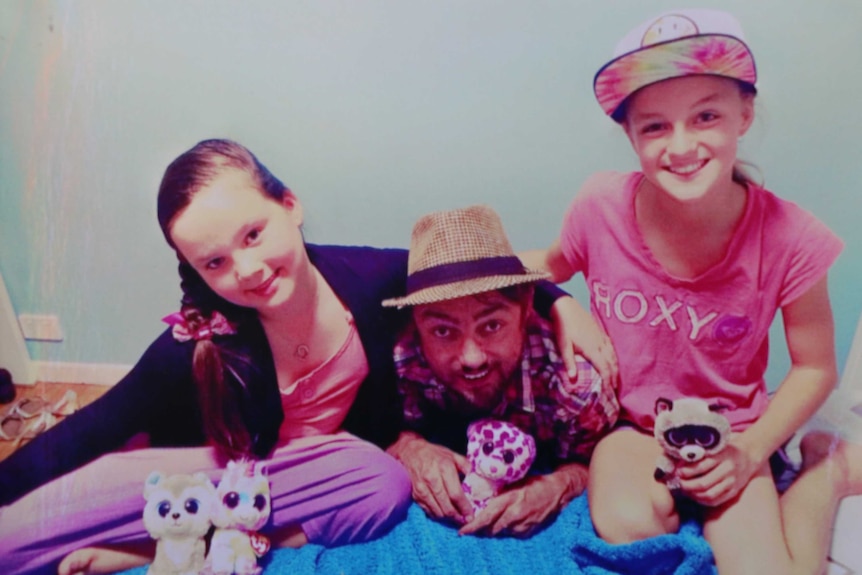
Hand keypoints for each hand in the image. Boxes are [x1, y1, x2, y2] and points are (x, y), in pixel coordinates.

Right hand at [387, 432, 473, 523]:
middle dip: (457, 516)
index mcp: (444, 468)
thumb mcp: (452, 455)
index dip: (464, 507)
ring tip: (455, 518)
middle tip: (464, 519)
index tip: (470, 515)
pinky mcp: (416, 494)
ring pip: (437, 511)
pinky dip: (437, 515)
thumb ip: (465, 465)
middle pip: (446, 506)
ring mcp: (422, 488)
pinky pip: (428, 510)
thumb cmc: (434, 454)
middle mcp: (432, 479)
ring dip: (447, 518)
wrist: (410, 451)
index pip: (456, 494)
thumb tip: (475, 477)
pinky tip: (443, 513)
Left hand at [458, 464, 585, 536]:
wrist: (557, 491)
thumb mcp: (514, 483)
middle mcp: (516, 514)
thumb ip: (499, 492)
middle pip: (491, 528)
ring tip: (489, 522)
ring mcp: (523, 525)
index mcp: (510, 499)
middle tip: (471, 527)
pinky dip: (506, 530)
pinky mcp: (529, 532)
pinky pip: (511, 534)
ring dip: (493, 529)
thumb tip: (481, 497)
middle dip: (480, 529)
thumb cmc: (534, 483)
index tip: (462, 531)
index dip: (473, 526)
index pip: (487, 516)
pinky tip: (506, 521)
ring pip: (500, 532)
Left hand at [550, 296, 618, 388]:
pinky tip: (613, 361)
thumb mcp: (563, 346)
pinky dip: (614, 358)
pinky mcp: (600, 332)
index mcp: (592, 349)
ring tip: (615, 380)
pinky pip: (612, 348)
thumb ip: (569, 362)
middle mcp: (600, 344)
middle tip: (614, 391)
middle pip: (612, 364)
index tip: (609, 393)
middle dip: (614, 378)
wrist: (566, 307)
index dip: (608, 381)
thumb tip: (573, 379)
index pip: (604, 369)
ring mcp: (602, 337)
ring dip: (616, 369)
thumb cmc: (563, 327)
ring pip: (613, 356)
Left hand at [675, 436, 760, 506]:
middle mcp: (728, 470)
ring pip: (709, 494)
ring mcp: (732, 483)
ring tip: (684, 489)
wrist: (747, 457)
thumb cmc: (725, 450)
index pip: (702, 466)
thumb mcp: (714, 447)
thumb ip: (699, 453)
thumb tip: (679, 462)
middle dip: (687, 485)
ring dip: (693, 494)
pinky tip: (694, 495)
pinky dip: (702, 500)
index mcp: (722, 456)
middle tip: (678, 482)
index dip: (687, 471)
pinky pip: (715, 501)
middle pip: (704, 483)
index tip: (677, 471)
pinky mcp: (733, 492)